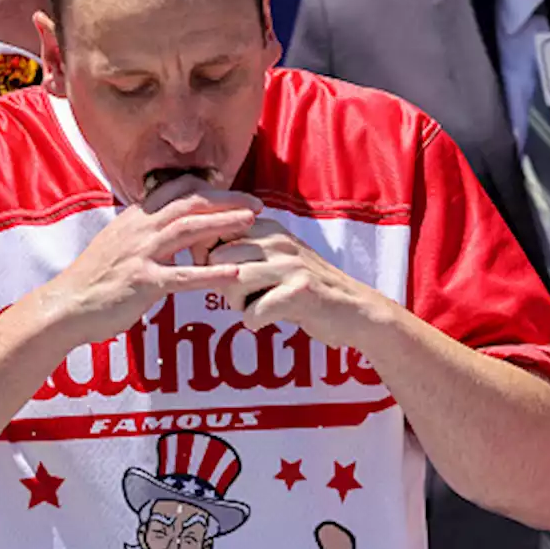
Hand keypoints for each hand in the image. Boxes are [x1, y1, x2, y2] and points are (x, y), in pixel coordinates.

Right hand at [47, 174, 258, 345]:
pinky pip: (183, 276)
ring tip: (252, 224)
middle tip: (256, 205)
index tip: (232, 190)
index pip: (176, 190)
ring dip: (223, 224)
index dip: (207, 187)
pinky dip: (211, 274)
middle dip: (226, 200)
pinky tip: (235, 274)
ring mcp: (140, 254)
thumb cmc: (92, 279)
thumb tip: (162, 224)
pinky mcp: (142, 283)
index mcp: (135, 218)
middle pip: (189, 203)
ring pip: (188, 229)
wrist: (65, 305)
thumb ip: (141, 231)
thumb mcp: (116, 243)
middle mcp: (139, 229)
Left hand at [207, 219, 378, 347]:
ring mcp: (291, 264)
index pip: (215, 232)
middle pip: (218, 259)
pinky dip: (254, 322)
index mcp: (269, 227)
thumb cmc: (305, 288)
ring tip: (255, 308)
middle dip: (221, 284)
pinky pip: (254, 311)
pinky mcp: (300, 291)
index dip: (208, 258)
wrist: (355, 310)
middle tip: (242, 297)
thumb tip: (194, 249)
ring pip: (232, 282)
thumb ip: (242, 250)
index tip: (222, 275)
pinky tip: (270, 320)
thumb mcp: (275, 258)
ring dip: (236, 304)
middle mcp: (278, 240)